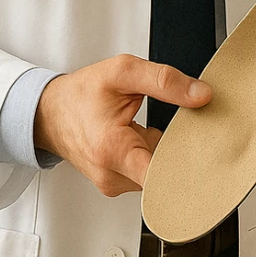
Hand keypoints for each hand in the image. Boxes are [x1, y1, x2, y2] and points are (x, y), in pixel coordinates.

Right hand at [34, 54, 211, 196]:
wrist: (49, 113)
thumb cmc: (81, 93)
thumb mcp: (122, 72)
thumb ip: (164, 81)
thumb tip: (201, 95)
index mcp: (113, 150)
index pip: (163, 178)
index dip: (189, 165)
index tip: (205, 153)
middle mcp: (112, 176)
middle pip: (166, 174)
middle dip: (179, 149)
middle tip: (179, 124)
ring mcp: (113, 184)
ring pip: (157, 173)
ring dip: (163, 151)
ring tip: (148, 126)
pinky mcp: (115, 184)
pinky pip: (146, 173)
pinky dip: (151, 155)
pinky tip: (142, 137)